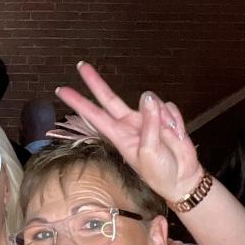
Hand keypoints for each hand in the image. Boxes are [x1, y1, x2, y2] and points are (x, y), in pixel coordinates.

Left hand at [55, 62, 203, 204]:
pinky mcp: (166, 116)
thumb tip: (147, 97)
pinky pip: (170, 108)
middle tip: (81, 65)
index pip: (94, 114)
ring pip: (152, 102)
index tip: (62, 90)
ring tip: (168, 139)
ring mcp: (147, 119)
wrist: (182, 179)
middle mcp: (130, 123)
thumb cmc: (160, 172)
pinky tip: (177, 135)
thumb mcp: (149, 152)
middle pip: (109, 98)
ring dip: (162, 118)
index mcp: (119, 135)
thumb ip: (148, 125)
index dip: (78, 102)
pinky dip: (176, 121)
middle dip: (95, 82)